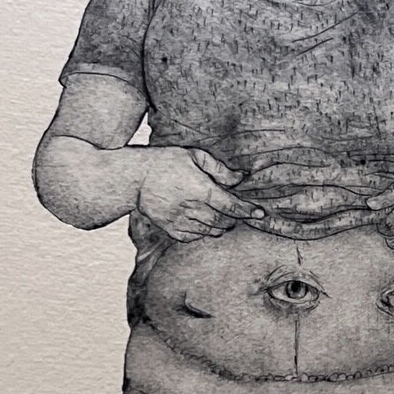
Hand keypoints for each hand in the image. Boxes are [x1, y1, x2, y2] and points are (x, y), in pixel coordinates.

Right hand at [136, 147, 263, 241]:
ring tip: (221, 219)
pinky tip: (202, 224)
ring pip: (209, 231)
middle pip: (222, 221)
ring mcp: (179, 220)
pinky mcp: (169, 228)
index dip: (247, 210)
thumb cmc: (166, 162)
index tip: (259, 214)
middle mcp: (191, 207)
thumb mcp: (194, 156)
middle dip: (234, 219)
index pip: (231, 205)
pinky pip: (192, 237)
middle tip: (236, 213)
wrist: (134, 177)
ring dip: (220, 227)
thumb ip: (219, 169)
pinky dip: (202, 234)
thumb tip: (240, 178)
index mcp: (200, 188)